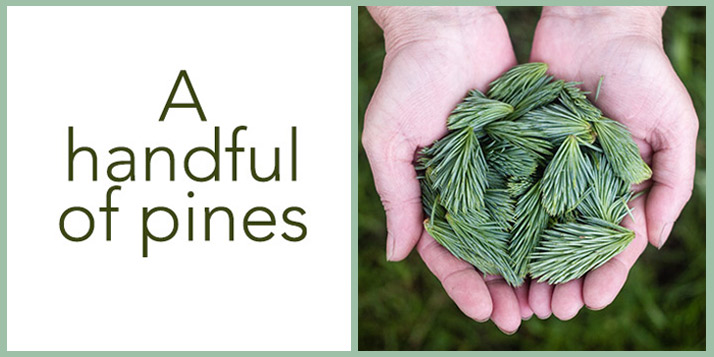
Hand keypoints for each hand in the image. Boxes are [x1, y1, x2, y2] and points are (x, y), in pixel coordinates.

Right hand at [362, 6, 532, 332]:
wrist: (446, 26)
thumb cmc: (406, 81)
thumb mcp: (387, 141)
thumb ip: (395, 197)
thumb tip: (398, 255)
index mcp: (431, 193)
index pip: (445, 251)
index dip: (461, 285)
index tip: (482, 311)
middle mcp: (468, 188)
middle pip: (486, 250)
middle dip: (501, 288)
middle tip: (520, 320)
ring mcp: (500, 170)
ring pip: (519, 228)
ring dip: (533, 266)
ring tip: (550, 299)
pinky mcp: (529, 147)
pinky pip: (544, 188)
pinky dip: (556, 220)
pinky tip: (573, 247)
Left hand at [527, 6, 696, 319]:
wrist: (596, 26)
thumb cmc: (645, 73)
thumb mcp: (674, 127)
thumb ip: (671, 183)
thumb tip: (656, 241)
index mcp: (620, 186)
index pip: (612, 244)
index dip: (603, 276)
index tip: (588, 304)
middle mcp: (582, 184)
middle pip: (569, 244)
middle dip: (560, 280)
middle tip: (545, 312)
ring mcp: (548, 169)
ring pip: (535, 227)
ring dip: (528, 263)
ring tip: (517, 294)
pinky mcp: (518, 149)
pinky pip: (508, 190)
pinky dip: (502, 221)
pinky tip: (491, 248)